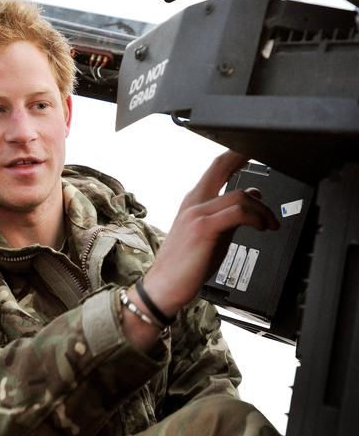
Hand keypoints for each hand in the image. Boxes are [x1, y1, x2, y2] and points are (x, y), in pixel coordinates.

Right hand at [141, 150, 278, 316]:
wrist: (164, 286)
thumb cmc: (185, 264)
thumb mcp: (212, 233)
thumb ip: (231, 215)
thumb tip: (252, 198)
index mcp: (194, 201)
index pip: (215, 169)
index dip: (235, 155)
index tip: (253, 150)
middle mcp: (194, 202)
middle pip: (221, 167)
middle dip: (244, 157)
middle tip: (266, 153)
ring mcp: (197, 214)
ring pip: (238, 195)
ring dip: (262, 209)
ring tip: (271, 223)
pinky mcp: (203, 229)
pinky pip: (237, 213)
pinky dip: (256, 218)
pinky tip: (263, 228)